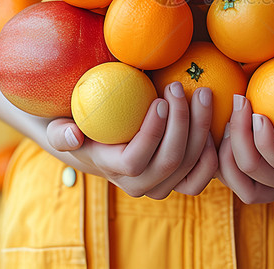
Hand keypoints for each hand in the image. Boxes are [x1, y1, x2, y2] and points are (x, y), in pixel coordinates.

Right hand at [46, 83, 217, 198]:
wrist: (99, 143)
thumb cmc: (81, 124)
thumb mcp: (59, 127)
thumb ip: (61, 133)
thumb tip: (73, 136)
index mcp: (113, 170)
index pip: (136, 160)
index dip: (152, 133)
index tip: (160, 99)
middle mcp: (140, 185)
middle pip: (170, 161)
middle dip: (183, 122)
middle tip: (184, 87)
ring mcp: (162, 185)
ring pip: (190, 164)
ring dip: (200, 127)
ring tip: (201, 93)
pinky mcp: (180, 179)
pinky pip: (202, 174)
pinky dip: (212, 150)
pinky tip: (213, 120)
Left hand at [217, 94, 273, 203]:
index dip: (264, 140)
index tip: (259, 110)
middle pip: (251, 172)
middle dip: (238, 136)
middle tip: (239, 100)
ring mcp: (273, 186)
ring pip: (235, 180)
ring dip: (225, 149)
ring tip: (228, 115)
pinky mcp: (261, 180)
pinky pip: (231, 175)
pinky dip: (220, 155)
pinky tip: (220, 124)